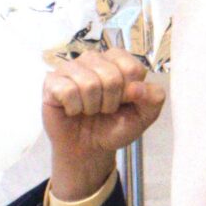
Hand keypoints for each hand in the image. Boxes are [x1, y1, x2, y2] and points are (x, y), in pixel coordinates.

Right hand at [43, 48, 169, 200]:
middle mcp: (94, 58)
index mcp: (118, 60)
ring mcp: (71, 68)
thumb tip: (137, 87)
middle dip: (110, 103)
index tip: (124, 102)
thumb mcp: (144, 116)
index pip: (132, 68)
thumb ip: (153, 99)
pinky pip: (67, 91)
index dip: (130, 93)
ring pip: (89, 84)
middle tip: (104, 109)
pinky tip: (72, 110)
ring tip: (89, 110)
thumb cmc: (114, 126)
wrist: (88, 148)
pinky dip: (74, 108)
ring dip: (92, 107)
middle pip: (111, 77)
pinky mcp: (52, 81)